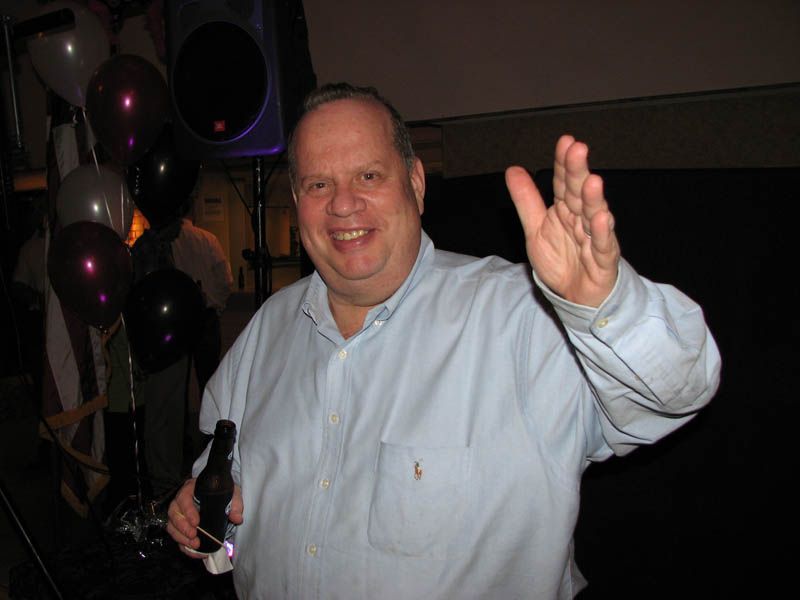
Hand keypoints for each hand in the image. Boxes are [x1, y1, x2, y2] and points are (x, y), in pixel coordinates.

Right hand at [166, 478, 243, 555]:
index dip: (187, 511)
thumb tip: (237, 518)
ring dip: (181, 538)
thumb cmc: (223, 492)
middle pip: (174, 513)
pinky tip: (194, 551)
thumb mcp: (232, 493)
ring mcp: (178, 514)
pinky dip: (184, 546)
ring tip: (195, 545)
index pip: (183, 498)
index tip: (196, 522)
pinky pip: (177, 537)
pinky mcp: (180, 527)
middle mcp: (181, 501)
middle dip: (182, 527)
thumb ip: (235, 504)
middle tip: (194, 537)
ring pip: (172, 526)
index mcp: (191, 489)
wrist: (221, 497)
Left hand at [506, 135, 619, 306]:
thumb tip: (513, 169)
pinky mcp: (603, 260)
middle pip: (579, 193)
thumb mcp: (535, 229)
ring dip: (594, 199)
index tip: (565, 141)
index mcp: (565, 209)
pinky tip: (601, 219)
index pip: (564, 182)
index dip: (564, 163)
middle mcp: (582, 219)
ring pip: (594, 216)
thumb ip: (526, 201)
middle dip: (578, 172)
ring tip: (592, 181)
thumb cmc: (561, 259)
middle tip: (578, 149)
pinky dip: (602, 234)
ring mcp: (595, 238)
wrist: (575, 295)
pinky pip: (603, 246)